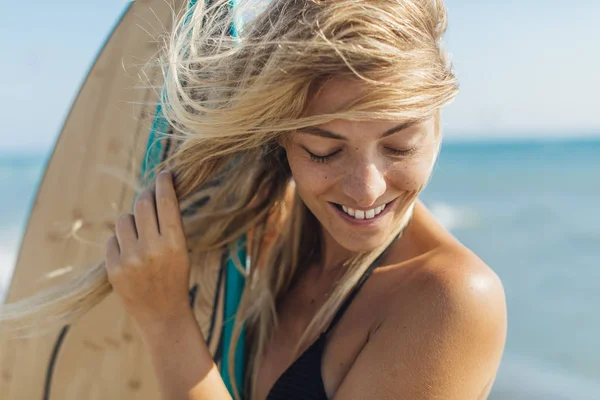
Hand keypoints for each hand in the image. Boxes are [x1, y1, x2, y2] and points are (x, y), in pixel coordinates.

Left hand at [105, 170, 191, 328]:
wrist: (162, 315)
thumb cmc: (176, 278)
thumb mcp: (182, 250)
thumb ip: (169, 224)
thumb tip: (157, 193)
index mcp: (174, 243)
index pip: (166, 201)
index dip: (164, 182)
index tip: (165, 173)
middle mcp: (151, 249)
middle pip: (143, 205)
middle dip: (146, 197)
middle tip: (150, 198)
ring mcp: (130, 259)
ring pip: (123, 219)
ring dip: (131, 220)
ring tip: (139, 232)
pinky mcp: (113, 268)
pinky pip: (112, 239)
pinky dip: (120, 240)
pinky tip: (130, 251)